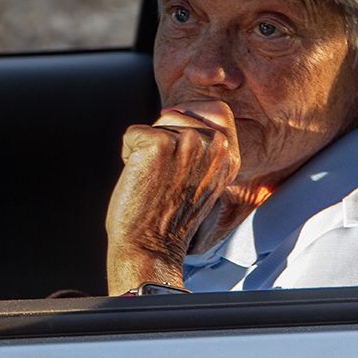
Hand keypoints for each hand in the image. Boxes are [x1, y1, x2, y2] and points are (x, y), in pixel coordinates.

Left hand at [105, 100, 240, 293]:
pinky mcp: (158, 144)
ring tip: (155, 181)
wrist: (151, 248)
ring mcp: (187, 143)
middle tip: (166, 177)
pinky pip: (133, 134)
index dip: (190, 120)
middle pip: (178, 114)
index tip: (178, 152)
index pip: (215, 109)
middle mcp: (213, 146)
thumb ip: (204, 147)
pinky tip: (141, 181)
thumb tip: (178, 111)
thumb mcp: (203, 179)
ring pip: (155, 124)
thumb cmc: (170, 216)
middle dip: (163, 140)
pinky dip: (128, 155)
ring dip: (146, 150)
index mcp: (229, 154)